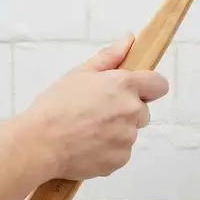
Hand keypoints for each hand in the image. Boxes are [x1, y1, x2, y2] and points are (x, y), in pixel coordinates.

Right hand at [22, 36, 169, 181]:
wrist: (40, 143)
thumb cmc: (56, 106)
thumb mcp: (80, 73)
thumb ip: (109, 57)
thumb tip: (129, 40)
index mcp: (124, 85)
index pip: (159, 84)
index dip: (148, 87)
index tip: (134, 90)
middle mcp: (131, 111)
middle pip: (142, 111)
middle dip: (126, 111)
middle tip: (97, 112)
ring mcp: (127, 138)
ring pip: (129, 132)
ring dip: (115, 131)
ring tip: (87, 130)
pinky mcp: (120, 160)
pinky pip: (120, 152)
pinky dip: (108, 150)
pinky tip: (86, 145)